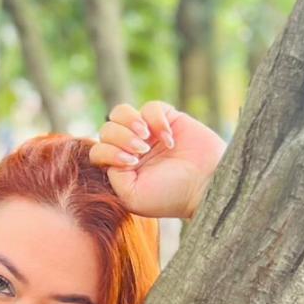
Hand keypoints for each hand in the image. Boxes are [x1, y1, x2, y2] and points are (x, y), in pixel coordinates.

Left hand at [89, 100, 226, 220]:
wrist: (205, 185)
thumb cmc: (169, 196)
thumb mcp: (132, 197)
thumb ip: (113, 176)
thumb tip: (111, 151)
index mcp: (119, 169)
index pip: (98, 151)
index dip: (109, 152)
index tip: (132, 164)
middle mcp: (130, 150)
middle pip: (107, 129)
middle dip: (120, 138)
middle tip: (141, 152)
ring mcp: (147, 134)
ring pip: (120, 112)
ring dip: (130, 123)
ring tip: (146, 138)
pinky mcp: (167, 119)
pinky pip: (150, 107)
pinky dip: (156, 120)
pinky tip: (168, 138)